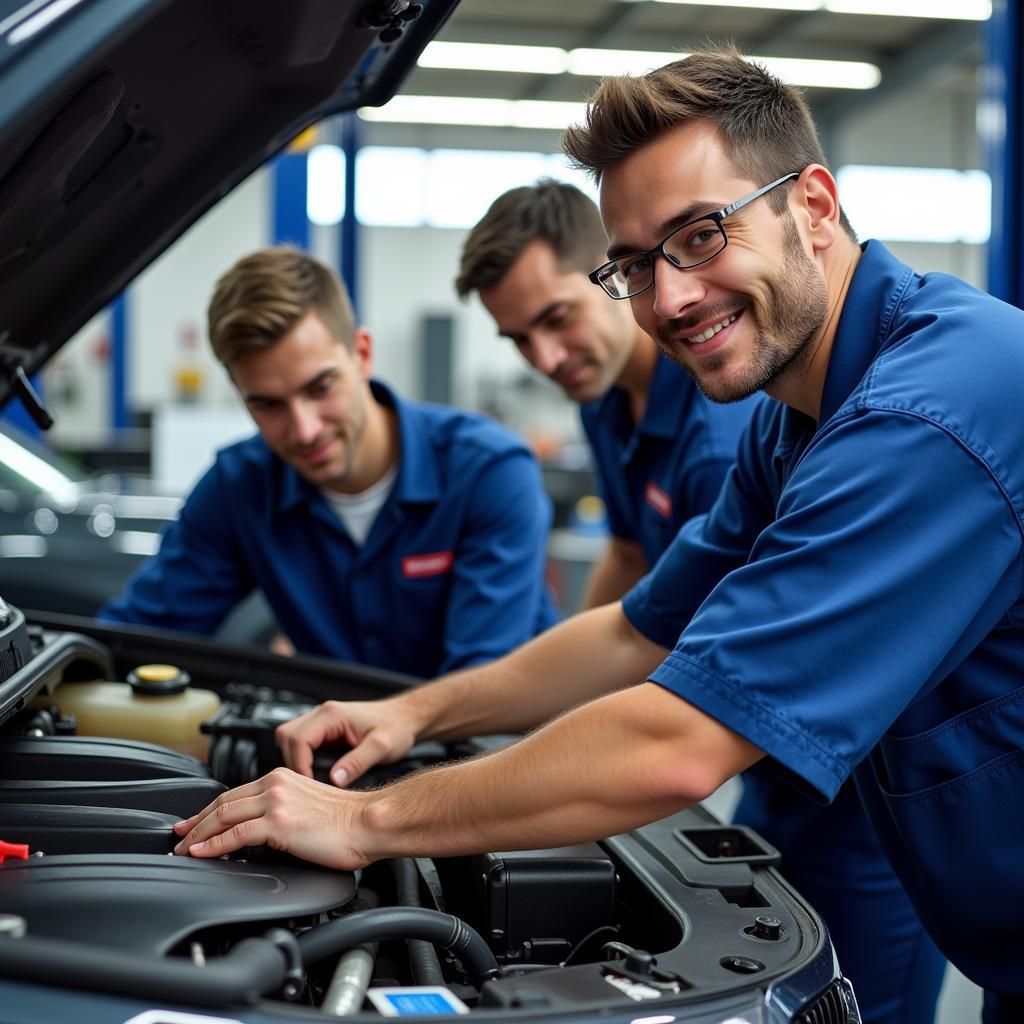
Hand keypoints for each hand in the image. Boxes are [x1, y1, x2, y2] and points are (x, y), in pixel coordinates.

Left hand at [172, 767, 372, 869]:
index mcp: (283, 778)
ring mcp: (276, 801)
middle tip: (178, 837)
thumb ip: (283, 812)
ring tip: (183, 849)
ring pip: (223, 816)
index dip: (209, 810)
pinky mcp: (279, 822)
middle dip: (196, 822)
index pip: (235, 793)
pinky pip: (236, 834)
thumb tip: (263, 833)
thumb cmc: (349, 821)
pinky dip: (213, 845)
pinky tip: (201, 853)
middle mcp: (276, 784)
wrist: (370, 822)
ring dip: (198, 835)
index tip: (193, 824)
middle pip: (223, 802)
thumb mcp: (308, 807)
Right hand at [275, 698, 417, 787]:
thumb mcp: (382, 747)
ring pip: (290, 740)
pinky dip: (304, 760)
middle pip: (286, 736)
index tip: (309, 786)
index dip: (298, 764)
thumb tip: (334, 780)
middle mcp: (323, 714)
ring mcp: (321, 722)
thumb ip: (358, 763)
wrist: (405, 718)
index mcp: (332, 714)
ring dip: (296, 761)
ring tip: (312, 781)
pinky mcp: (324, 732)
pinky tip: (318, 774)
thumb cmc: (396, 727)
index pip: (298, 738)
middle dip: (292, 762)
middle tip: (308, 784)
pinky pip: (302, 745)